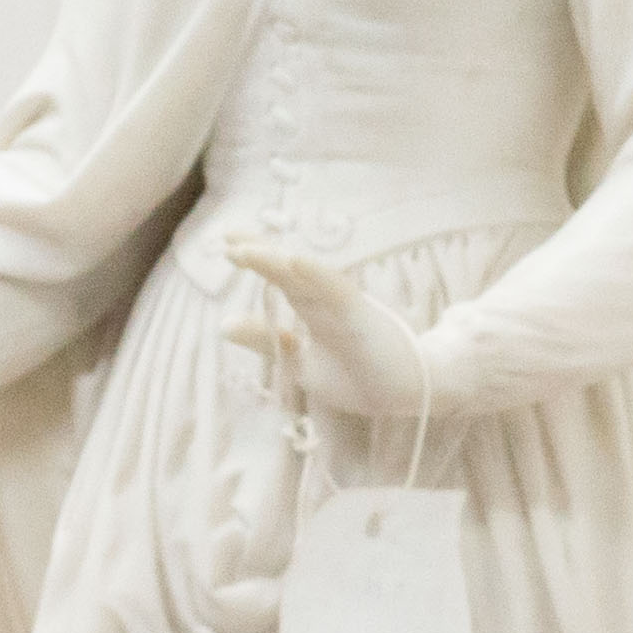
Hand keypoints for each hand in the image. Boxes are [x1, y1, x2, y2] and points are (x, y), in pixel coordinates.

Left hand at [222, 236, 437, 419]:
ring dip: (278, 263)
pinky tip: (297, 262)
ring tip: (247, 249)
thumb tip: (224, 324)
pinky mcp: (362, 320)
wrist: (408, 395)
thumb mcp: (301, 362)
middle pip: (290, 272)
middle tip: (228, 237)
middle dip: (260, 253)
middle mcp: (327, 303)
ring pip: (307, 280)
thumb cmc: (357, 376)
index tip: (226, 242)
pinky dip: (318, 277)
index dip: (256, 258)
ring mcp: (345, 309)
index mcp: (313, 309)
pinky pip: (338, 295)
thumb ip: (268, 341)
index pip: (281, 278)